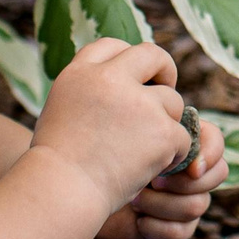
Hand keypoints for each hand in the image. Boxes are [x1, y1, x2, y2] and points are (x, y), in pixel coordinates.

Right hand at [29, 38, 190, 214]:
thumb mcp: (60, 110)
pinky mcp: (162, 130)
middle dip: (164, 70)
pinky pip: (183, 137)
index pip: (111, 46)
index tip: (135, 75)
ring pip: (172, 100)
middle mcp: (110, 78)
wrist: (62, 191)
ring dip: (165, 123)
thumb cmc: (55, 164)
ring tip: (145, 150)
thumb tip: (114, 85)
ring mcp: (139, 103)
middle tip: (168, 86)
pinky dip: (173, 155)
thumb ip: (87, 91)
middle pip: (152, 55)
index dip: (127, 58)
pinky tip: (153, 169)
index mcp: (81, 72)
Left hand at [97, 116, 225, 238]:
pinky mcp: (176, 228)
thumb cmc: (103, 159)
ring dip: (160, 203)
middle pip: (217, 174)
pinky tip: (138, 220)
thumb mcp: (126, 135)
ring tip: (133, 199)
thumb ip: (153, 126)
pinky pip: (183, 231)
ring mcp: (187, 201)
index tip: (189, 165)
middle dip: (182, 181)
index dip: (209, 153)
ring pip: (196, 204)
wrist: (83, 196)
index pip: (215, 142)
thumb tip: (176, 127)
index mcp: (183, 143)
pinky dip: (157, 226)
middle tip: (151, 180)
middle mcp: (192, 173)